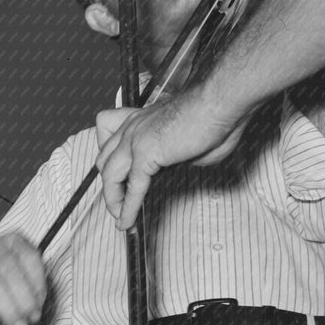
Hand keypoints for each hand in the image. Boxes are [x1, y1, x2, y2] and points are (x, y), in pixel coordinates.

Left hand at [96, 91, 248, 229]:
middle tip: (117, 203)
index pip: (110, 141)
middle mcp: (133, 127)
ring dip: (113, 200)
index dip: (111, 164)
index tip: (119, 183)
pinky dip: (129, 208)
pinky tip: (128, 221)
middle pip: (104, 160)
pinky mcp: (146, 154)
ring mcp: (136, 139)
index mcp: (141, 119)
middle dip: (109, 185)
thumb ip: (178, 157)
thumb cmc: (213, 115)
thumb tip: (178, 165)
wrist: (219, 103)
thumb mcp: (190, 143)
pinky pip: (133, 187)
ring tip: (120, 218)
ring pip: (110, 175)